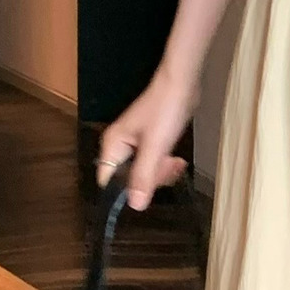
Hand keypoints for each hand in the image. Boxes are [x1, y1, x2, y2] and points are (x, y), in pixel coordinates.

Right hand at [96, 62, 199, 210]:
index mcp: (113, 145)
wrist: (181, 84)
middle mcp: (119, 146)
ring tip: (175, 162)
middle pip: (127, 179)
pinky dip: (165, 164)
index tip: (145, 193)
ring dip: (161, 172)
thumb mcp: (155, 148)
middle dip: (150, 179)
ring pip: (143, 173)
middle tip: (167, 167)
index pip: (108, 181)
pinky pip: (153, 163)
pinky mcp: (148, 142)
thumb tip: (135, 205)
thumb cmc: (165, 109)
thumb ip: (143, 177)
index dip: (124, 192)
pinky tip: (176, 160)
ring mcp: (134, 144)